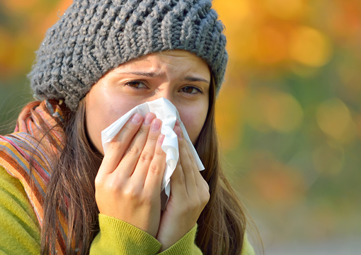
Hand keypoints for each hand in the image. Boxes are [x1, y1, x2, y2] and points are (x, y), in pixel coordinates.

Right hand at [95, 113, 166, 236]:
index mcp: (102, 178)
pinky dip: (164, 154)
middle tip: (153, 116)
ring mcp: (131, 189)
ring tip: (162, 124)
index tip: (137, 116)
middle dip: (145, 129)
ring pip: (146, 156)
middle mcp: (114, 181)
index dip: (128, 128)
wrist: (126, 237)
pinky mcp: (147, 196)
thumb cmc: (117, 210)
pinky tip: (168, 143)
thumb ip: (112, 167)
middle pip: (132, 148)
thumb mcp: (105, 189)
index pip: (115, 146)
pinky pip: (158, 169)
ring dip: (156, 137)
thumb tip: (124, 140)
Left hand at [155, 123, 209, 250]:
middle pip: (187, 157)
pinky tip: (164, 148)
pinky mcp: (187, 203)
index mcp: (198, 187)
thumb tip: (159, 156)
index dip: (179, 139)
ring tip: (166, 126)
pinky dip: (171, 160)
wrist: (169, 245)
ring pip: (183, 163)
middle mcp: (200, 189)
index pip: (188, 158)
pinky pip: (178, 176)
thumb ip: (169, 178)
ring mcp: (196, 196)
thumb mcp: (171, 197)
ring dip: (174, 144)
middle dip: (177, 136)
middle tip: (168, 118)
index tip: (170, 123)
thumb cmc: (166, 221)